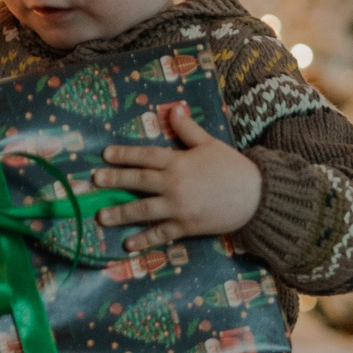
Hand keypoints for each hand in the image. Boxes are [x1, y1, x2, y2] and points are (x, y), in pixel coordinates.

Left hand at [89, 106, 262, 251]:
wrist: (258, 197)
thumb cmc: (234, 168)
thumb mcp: (211, 144)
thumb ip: (188, 129)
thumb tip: (174, 108)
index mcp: (179, 162)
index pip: (146, 156)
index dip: (125, 155)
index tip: (105, 155)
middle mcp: (175, 184)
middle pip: (138, 181)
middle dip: (114, 181)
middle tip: (94, 182)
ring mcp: (179, 207)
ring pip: (143, 210)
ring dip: (120, 214)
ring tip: (101, 216)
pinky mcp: (187, 226)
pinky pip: (161, 234)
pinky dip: (144, 240)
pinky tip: (127, 244)